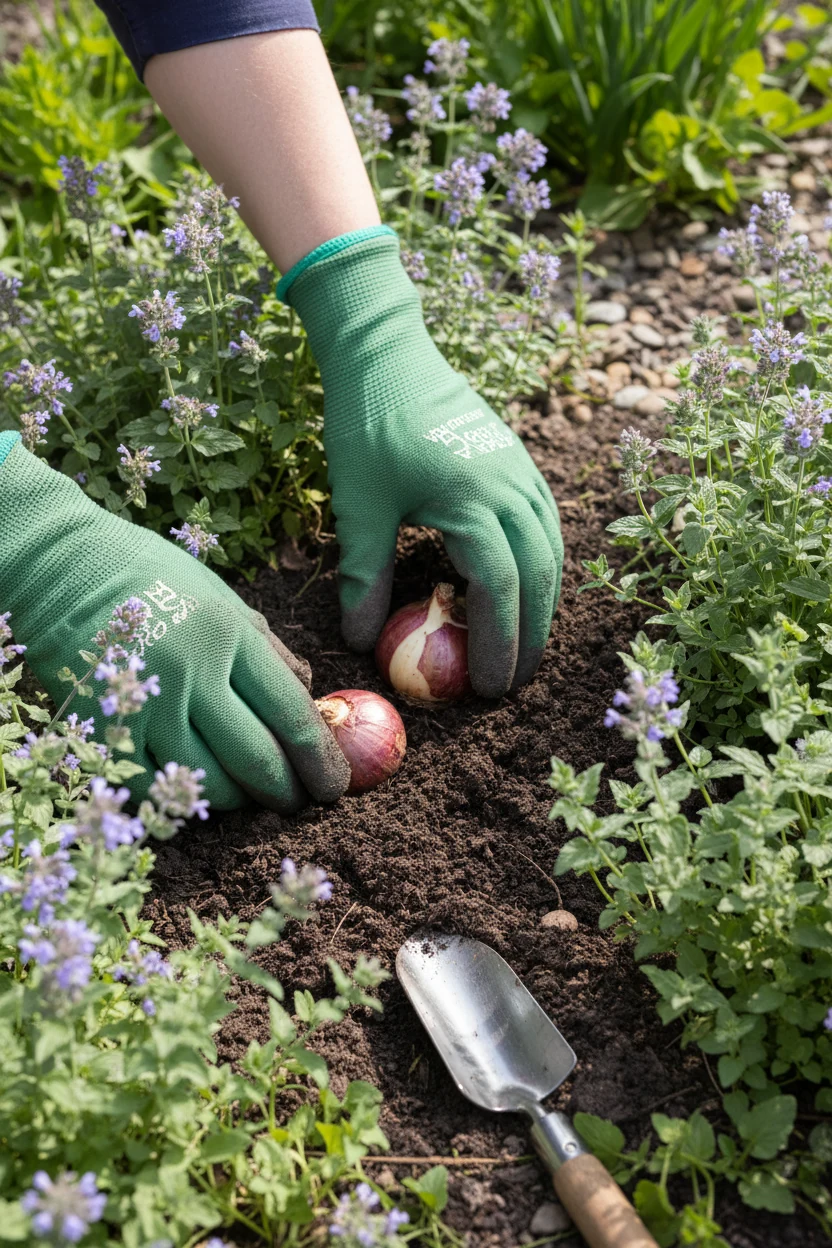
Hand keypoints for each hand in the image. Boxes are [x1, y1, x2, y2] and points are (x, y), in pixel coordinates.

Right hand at [0, 441, 349, 810]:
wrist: (62, 565)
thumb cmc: (153, 578)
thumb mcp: (224, 599)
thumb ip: (269, 651)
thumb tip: (311, 701)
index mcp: (229, 635)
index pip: (292, 716)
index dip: (320, 762)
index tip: (333, 786)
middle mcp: (191, 672)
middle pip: (256, 759)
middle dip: (287, 792)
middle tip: (297, 803)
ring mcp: (144, 703)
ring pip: (207, 782)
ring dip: (237, 799)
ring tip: (247, 794)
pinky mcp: (102, 725)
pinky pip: (153, 786)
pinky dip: (180, 797)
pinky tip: (195, 790)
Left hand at [286, 229, 562, 695]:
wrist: (386, 350)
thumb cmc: (366, 424)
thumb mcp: (358, 504)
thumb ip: (364, 574)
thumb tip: (361, 642)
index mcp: (472, 500)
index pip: (499, 587)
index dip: (500, 643)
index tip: (490, 688)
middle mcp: (510, 486)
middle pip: (538, 575)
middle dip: (532, 634)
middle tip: (516, 681)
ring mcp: (520, 470)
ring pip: (551, 549)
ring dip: (544, 601)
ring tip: (528, 644)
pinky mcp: (517, 459)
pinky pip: (546, 521)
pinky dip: (543, 562)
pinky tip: (528, 584)